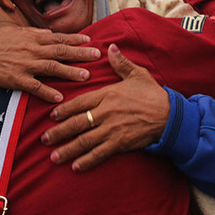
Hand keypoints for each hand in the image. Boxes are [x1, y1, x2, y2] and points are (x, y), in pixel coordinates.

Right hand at [0, 26, 99, 101]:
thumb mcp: (13, 32)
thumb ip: (32, 34)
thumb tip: (48, 33)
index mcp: (31, 38)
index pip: (59, 37)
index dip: (76, 38)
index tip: (90, 39)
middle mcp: (31, 50)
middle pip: (61, 51)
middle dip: (81, 53)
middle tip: (97, 55)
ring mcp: (25, 65)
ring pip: (52, 68)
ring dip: (70, 72)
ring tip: (86, 76)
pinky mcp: (16, 79)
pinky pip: (35, 86)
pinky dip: (47, 92)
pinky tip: (59, 97)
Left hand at [41, 44, 169, 171]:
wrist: (170, 115)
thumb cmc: (153, 94)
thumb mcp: (138, 74)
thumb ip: (121, 63)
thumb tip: (111, 47)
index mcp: (108, 94)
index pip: (80, 103)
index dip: (64, 110)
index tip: (52, 116)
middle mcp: (106, 112)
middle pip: (77, 123)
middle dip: (59, 132)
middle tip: (44, 139)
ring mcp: (112, 129)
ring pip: (85, 141)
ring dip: (68, 149)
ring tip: (53, 156)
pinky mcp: (120, 143)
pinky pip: (100, 153)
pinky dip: (87, 161)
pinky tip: (76, 167)